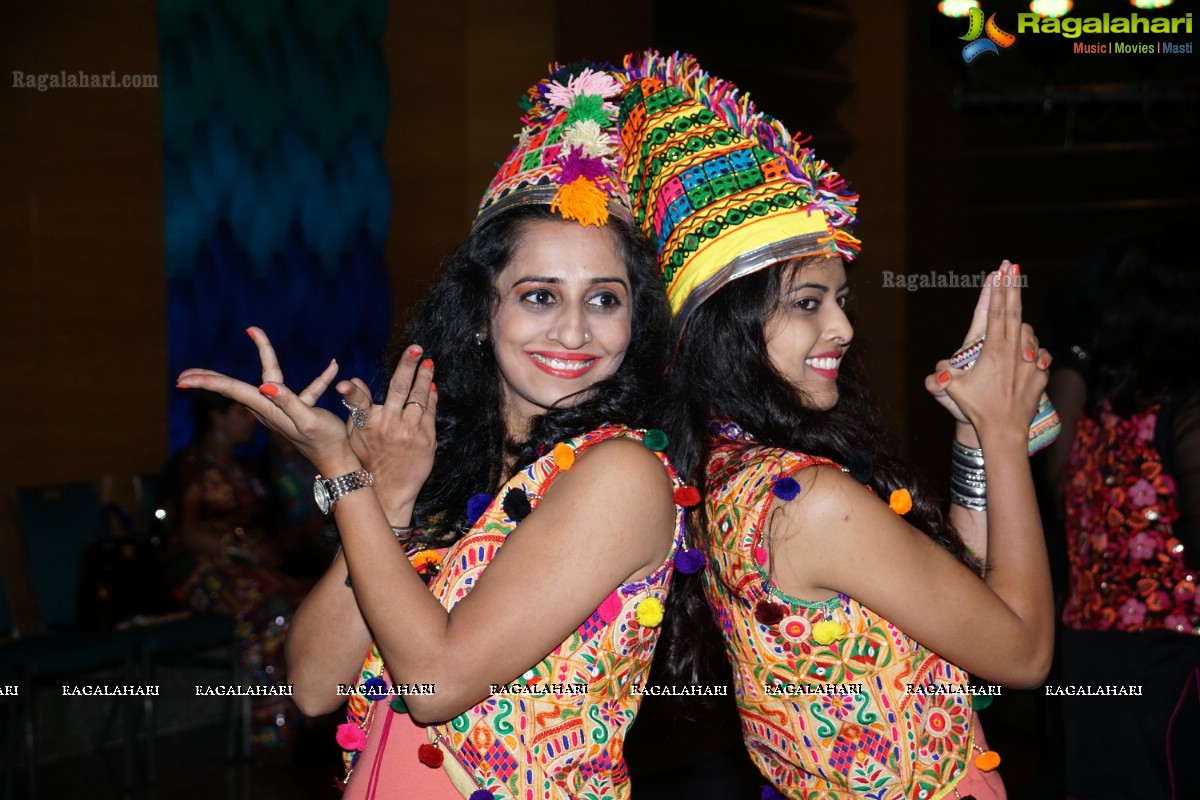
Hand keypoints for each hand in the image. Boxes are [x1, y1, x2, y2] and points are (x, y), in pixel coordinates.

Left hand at [177, 327, 358, 475]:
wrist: (337, 460)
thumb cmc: (324, 441)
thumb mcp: (307, 420)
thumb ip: (288, 402)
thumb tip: (266, 385)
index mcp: (268, 407)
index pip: (232, 390)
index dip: (208, 381)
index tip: (184, 377)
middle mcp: (269, 407)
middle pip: (234, 387)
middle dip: (210, 379)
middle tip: (184, 374)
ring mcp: (282, 408)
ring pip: (268, 379)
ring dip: (265, 356)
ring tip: (255, 334)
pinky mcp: (299, 408)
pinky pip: (307, 388)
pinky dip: (319, 378)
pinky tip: (333, 367)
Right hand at [336, 344, 436, 520]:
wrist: (389, 491)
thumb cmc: (367, 460)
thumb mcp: (355, 435)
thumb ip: (356, 407)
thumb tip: (350, 381)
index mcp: (367, 424)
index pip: (358, 402)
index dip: (351, 392)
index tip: (346, 383)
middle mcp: (389, 426)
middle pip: (398, 389)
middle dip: (407, 366)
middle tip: (415, 348)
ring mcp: (409, 432)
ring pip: (418, 397)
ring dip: (423, 377)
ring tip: (427, 361)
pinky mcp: (426, 439)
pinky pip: (429, 412)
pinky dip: (431, 397)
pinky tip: (431, 385)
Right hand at [938, 264, 1050, 443]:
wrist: (1005, 432)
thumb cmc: (976, 410)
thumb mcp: (952, 392)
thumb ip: (940, 377)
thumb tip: (937, 370)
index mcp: (994, 351)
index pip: (996, 313)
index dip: (998, 290)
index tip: (1001, 271)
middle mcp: (1015, 352)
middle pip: (1015, 312)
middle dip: (1013, 287)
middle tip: (1013, 267)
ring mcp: (1031, 362)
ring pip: (1028, 332)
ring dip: (1020, 325)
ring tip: (1011, 326)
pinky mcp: (1040, 374)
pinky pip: (1038, 353)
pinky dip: (1031, 349)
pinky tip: (1025, 353)